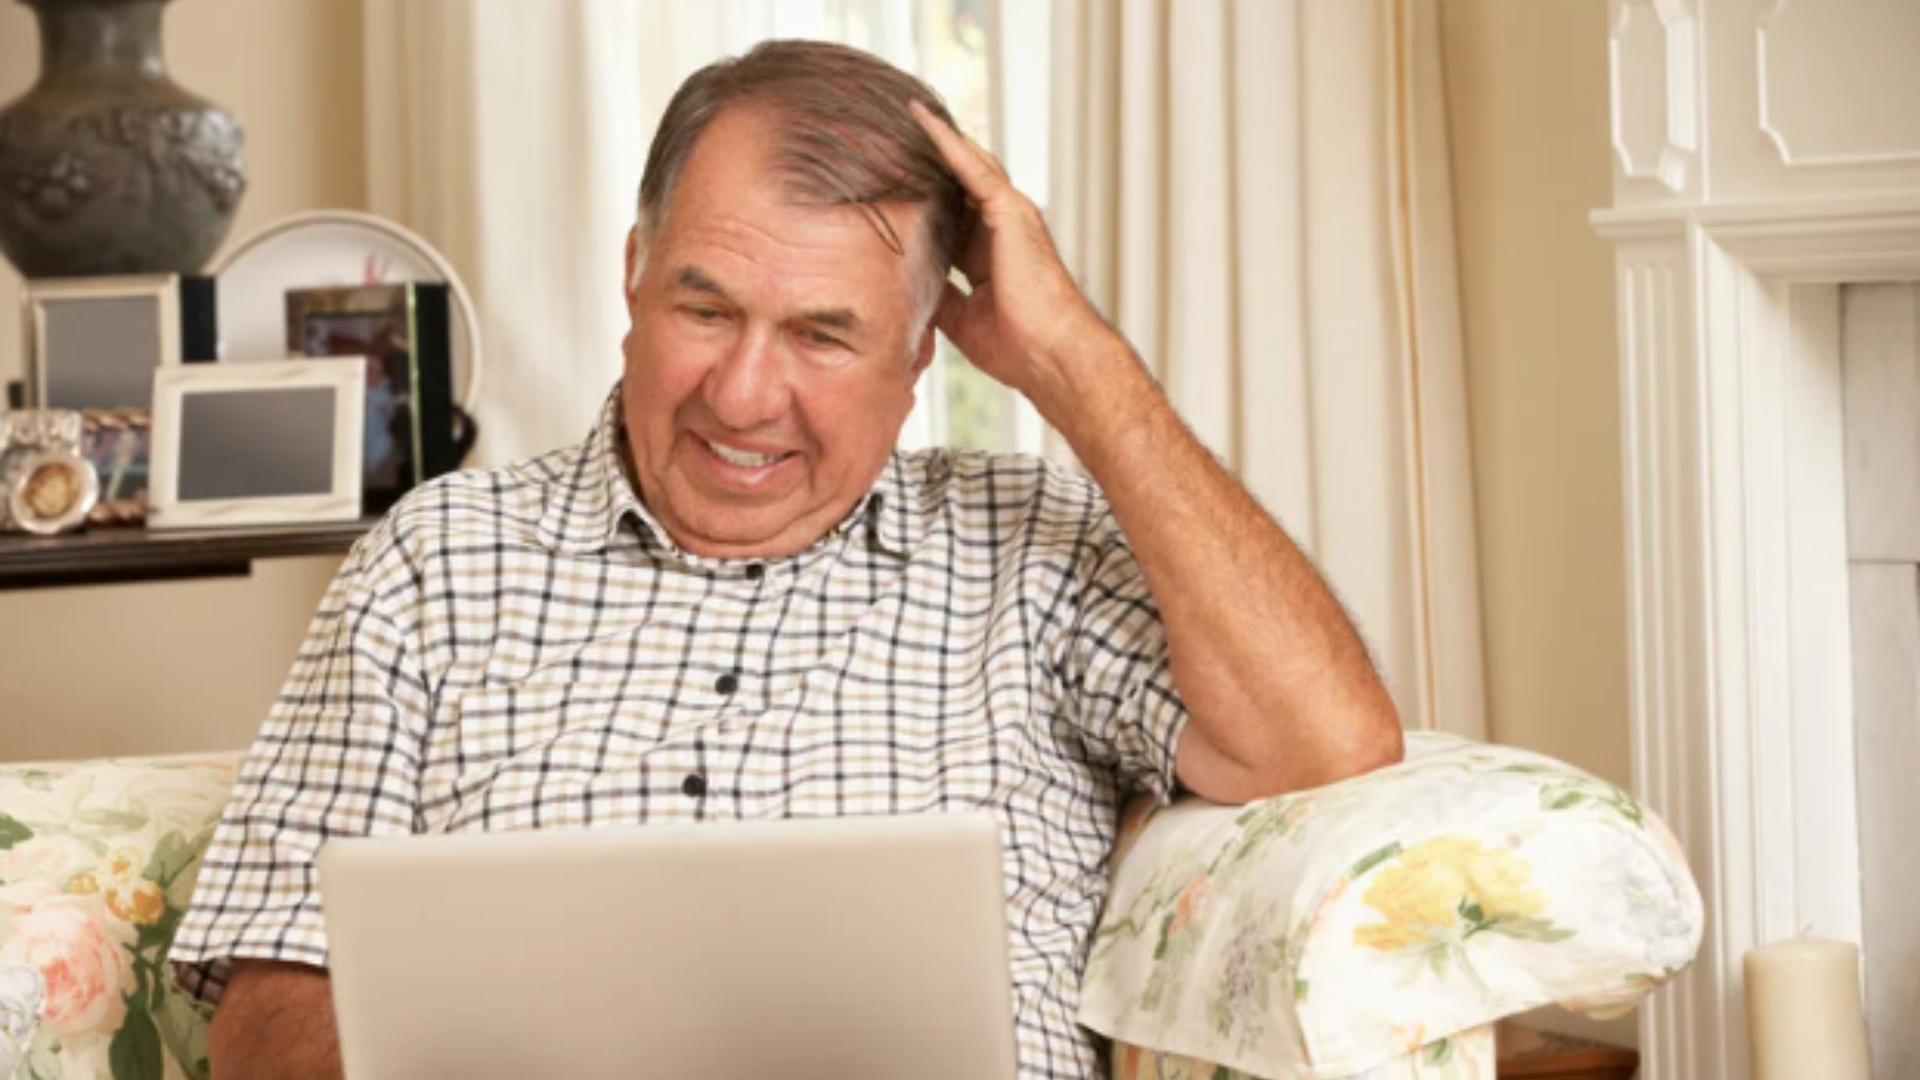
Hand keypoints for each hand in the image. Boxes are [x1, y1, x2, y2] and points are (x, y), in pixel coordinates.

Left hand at [909, 101, 1118, 409]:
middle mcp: (1001, 228)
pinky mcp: (1011, 210)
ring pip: (967, 165)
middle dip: (931, 160)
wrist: (1049, 355)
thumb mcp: (961, 320)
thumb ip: (938, 295)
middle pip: (960, 182)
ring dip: (936, 140)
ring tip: (905, 114)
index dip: (924, 197)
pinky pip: (973, 168)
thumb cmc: (1018, 348)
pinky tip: (922, 121)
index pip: (951, 215)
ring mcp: (1009, 215)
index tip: (893, 181)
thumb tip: (907, 286)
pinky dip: (947, 143)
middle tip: (894, 135)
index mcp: (988, 254)